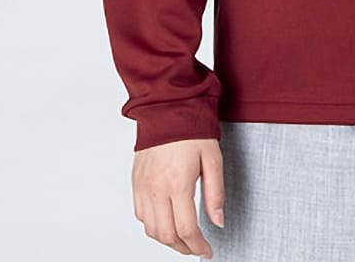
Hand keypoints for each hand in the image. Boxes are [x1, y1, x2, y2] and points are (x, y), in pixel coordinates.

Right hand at [131, 137, 224, 256]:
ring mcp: (143, 187)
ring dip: (168, 240)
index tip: (207, 251)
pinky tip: (165, 222)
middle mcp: (156, 189)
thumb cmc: (191, 129)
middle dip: (184, 248)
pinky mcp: (135, 182)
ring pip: (151, 230)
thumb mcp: (213, 158)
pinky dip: (153, 226)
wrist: (167, 107)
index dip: (198, 246)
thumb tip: (218, 221)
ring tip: (183, 239)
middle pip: (167, 235)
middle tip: (197, 248)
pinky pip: (140, 215)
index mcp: (178, 184)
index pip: (187, 230)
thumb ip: (216, 193)